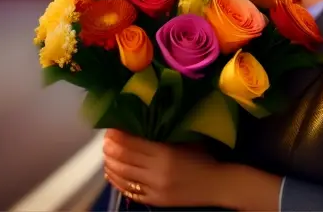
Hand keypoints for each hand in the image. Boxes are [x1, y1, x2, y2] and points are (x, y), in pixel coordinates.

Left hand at [102, 129, 218, 207]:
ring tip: (106, 155)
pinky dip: (117, 182)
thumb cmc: (203, 158)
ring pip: (124, 176)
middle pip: (124, 160)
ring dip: (111, 165)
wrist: (217, 184)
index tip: (110, 129)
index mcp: (164, 153)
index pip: (132, 144)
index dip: (118, 136)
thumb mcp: (185, 140)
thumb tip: (143, 122)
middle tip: (105, 141)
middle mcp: (156, 172)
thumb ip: (165, 134)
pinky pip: (129, 191)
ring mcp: (154, 188)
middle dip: (111, 149)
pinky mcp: (154, 200)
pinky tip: (112, 173)